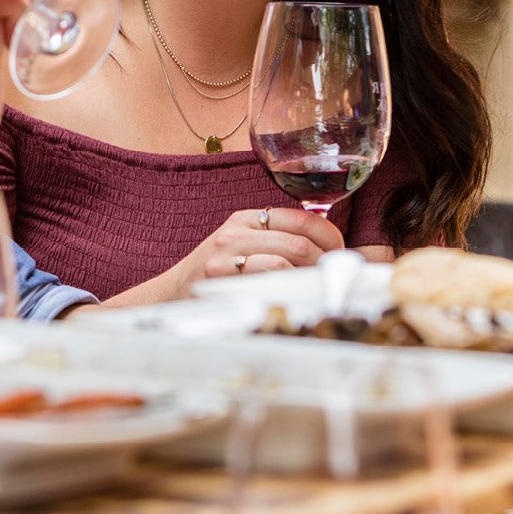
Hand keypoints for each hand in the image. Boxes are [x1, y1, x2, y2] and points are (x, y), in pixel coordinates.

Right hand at [189, 206, 346, 282]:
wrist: (174, 292)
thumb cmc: (219, 274)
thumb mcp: (245, 245)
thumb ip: (278, 241)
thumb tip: (332, 251)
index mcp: (248, 218)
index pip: (302, 218)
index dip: (330, 236)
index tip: (338, 253)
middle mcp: (237, 231)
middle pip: (300, 241)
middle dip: (325, 262)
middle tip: (331, 277)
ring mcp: (227, 254)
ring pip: (287, 258)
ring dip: (309, 276)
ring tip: (313, 287)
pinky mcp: (222, 276)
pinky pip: (269, 277)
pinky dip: (290, 287)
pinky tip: (293, 295)